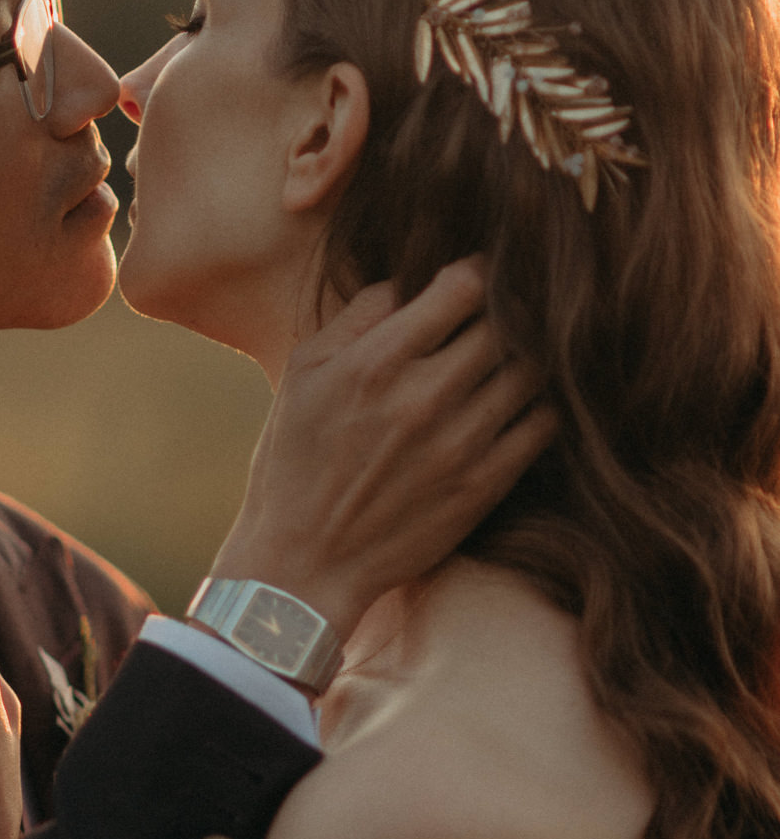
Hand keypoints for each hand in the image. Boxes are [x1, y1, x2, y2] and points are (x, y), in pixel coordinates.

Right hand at [211, 258, 554, 639]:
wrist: (305, 565)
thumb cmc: (294, 464)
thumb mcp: (301, 376)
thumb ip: (357, 318)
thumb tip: (411, 282)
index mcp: (375, 363)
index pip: (464, 285)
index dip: (476, 273)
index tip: (473, 282)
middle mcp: (424, 398)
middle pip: (506, 322)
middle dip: (506, 312)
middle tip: (499, 318)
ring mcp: (460, 444)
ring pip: (533, 370)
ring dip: (527, 357)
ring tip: (509, 360)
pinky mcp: (484, 486)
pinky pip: (542, 425)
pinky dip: (539, 406)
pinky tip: (516, 406)